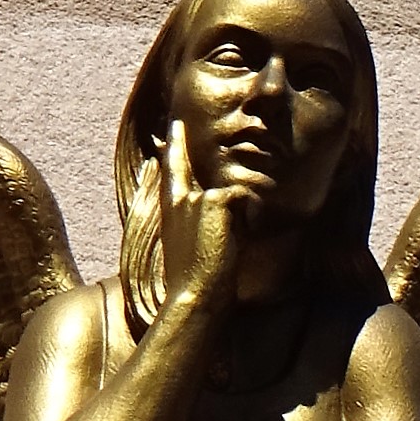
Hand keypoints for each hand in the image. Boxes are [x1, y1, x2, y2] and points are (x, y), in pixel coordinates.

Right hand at [159, 118, 261, 310]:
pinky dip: (248, 219)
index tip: (175, 126)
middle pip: (193, 168)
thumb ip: (205, 217)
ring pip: (232, 193)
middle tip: (182, 135)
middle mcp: (179, 198)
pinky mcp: (215, 202)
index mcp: (171, 210)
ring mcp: (195, 198)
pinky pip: (245, 199)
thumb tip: (226, 202)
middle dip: (195, 163)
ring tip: (228, 243)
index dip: (175, 146)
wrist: (195, 295)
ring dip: (239, 217)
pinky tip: (237, 239)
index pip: (173, 170)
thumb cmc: (196, 277)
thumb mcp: (194, 243)